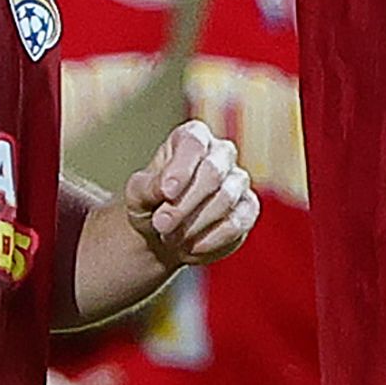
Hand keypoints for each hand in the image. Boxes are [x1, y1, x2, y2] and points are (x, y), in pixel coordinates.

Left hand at [121, 117, 256, 268]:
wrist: (163, 233)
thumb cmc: (151, 203)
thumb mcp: (137, 194)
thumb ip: (147, 187)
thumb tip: (165, 189)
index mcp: (192, 137)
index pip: (194, 143)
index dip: (181, 168)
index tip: (166, 193)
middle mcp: (220, 153)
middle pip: (213, 171)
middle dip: (185, 203)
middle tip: (161, 224)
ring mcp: (238, 181)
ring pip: (226, 198)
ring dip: (195, 223)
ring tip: (171, 237)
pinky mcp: (248, 209)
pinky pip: (237, 223)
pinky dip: (212, 239)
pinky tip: (192, 247)